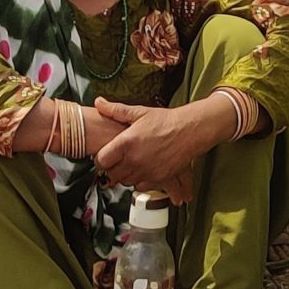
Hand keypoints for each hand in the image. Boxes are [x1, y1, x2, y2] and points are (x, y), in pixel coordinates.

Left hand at [89, 98, 219, 201]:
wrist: (189, 130)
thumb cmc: (166, 121)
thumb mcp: (139, 112)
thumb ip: (115, 110)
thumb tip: (99, 103)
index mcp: (126, 143)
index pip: (101, 161)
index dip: (101, 158)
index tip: (105, 155)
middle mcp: (134, 159)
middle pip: (111, 174)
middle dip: (112, 167)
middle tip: (118, 159)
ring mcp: (145, 171)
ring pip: (124, 181)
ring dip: (125, 174)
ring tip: (130, 163)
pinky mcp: (157, 178)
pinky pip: (139, 186)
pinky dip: (139, 180)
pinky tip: (142, 169)